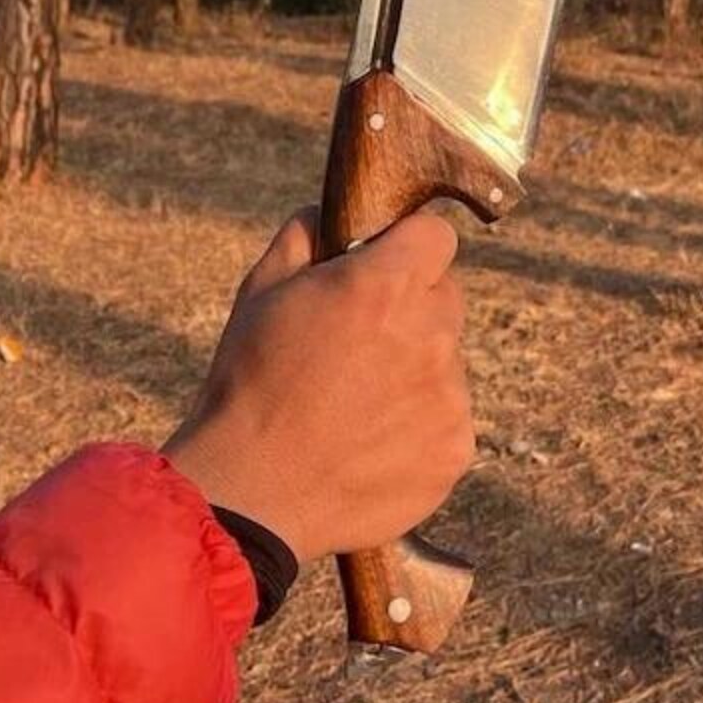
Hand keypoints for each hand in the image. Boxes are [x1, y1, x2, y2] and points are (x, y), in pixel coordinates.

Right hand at [162, 207, 472, 562]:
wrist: (250, 491)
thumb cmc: (248, 382)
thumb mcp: (261, 290)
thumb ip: (305, 235)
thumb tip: (329, 212)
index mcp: (385, 284)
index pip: (435, 235)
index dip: (407, 246)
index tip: (385, 265)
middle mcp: (429, 333)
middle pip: (443, 296)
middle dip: (410, 306)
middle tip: (359, 341)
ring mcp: (448, 395)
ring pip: (445, 359)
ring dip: (414, 367)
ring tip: (354, 402)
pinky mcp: (454, 449)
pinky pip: (447, 417)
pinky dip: (418, 424)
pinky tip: (368, 441)